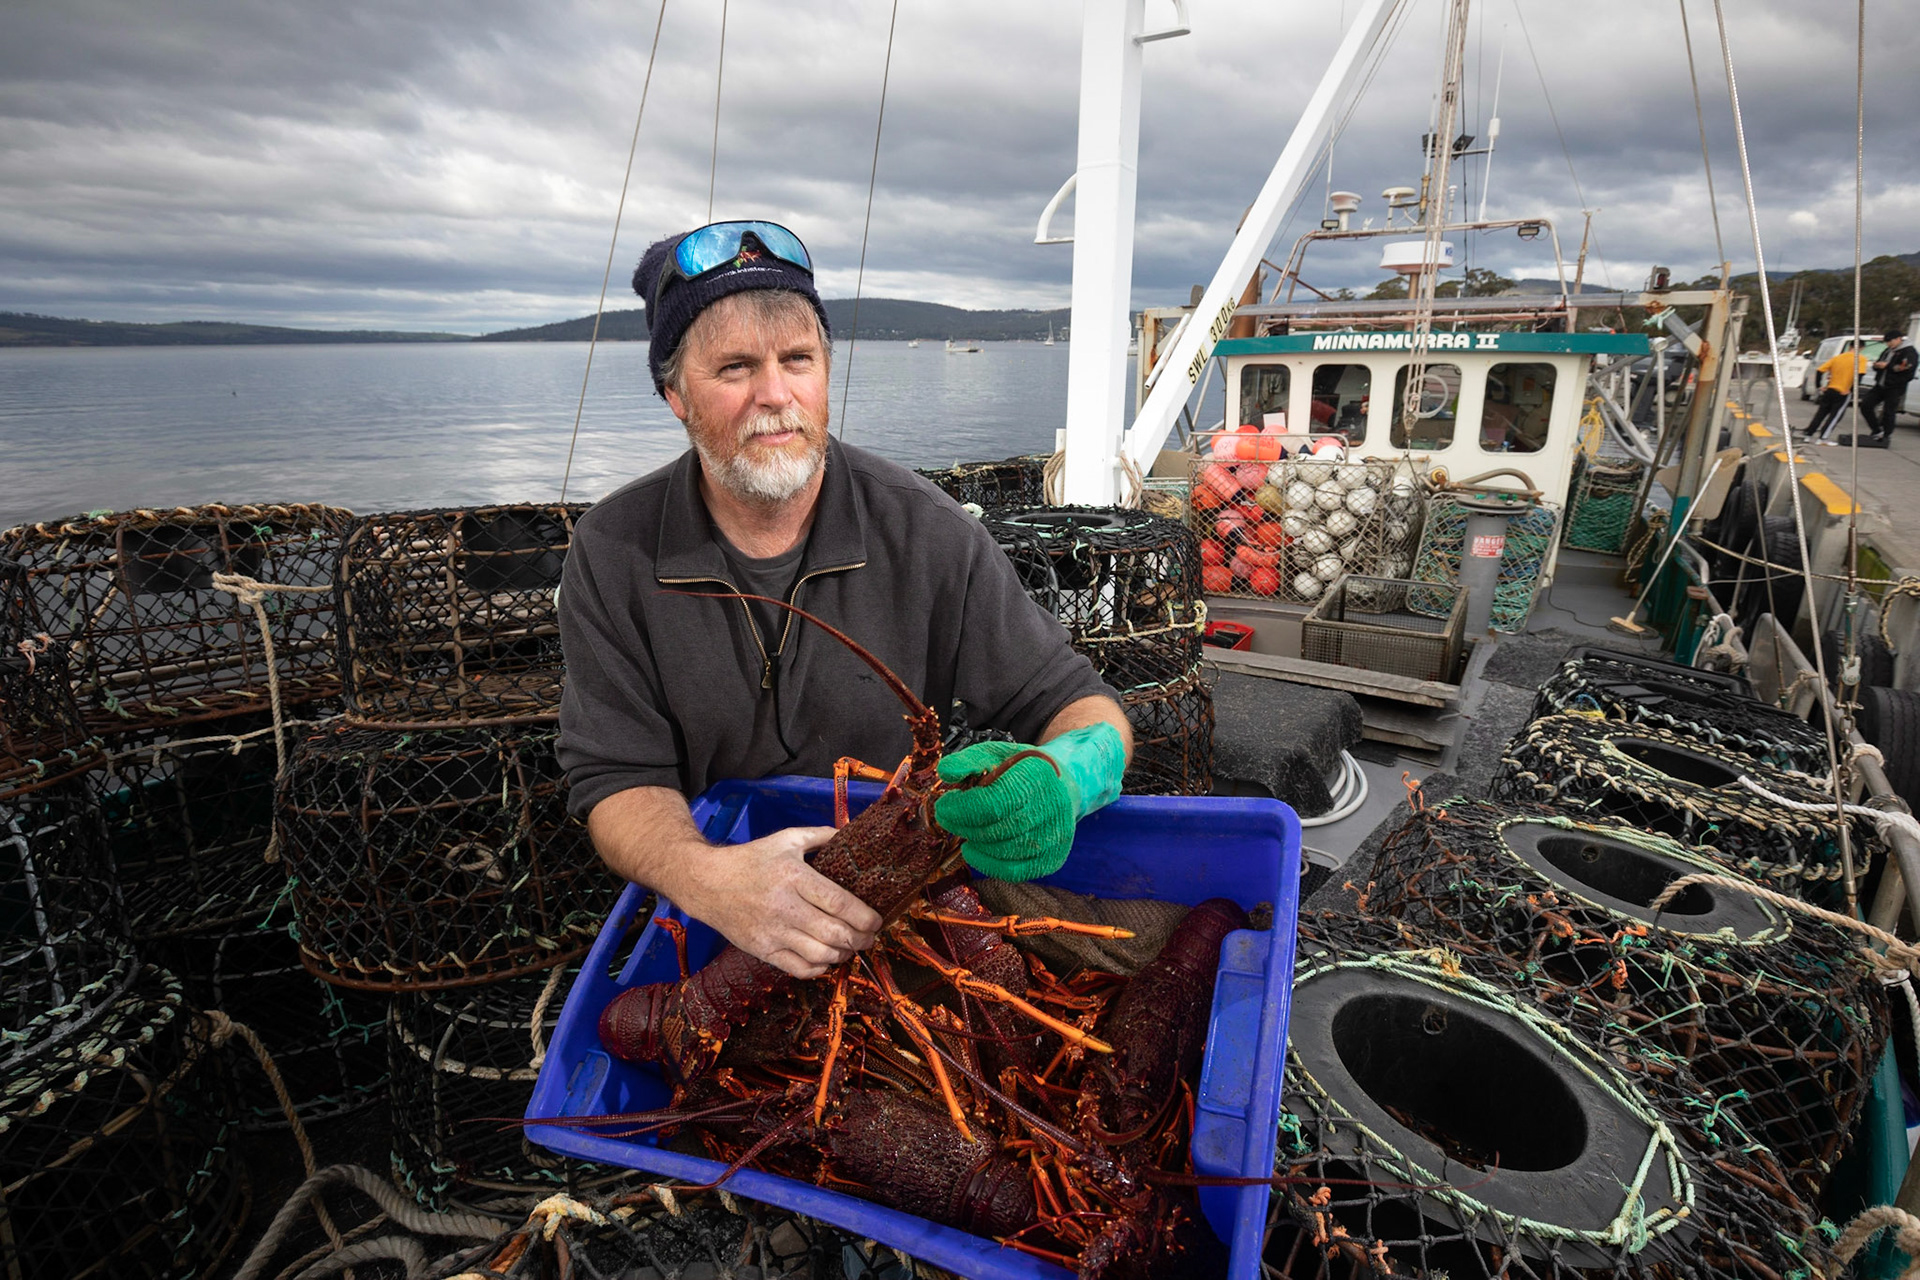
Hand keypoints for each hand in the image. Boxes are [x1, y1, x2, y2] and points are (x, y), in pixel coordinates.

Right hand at [674, 825, 881, 977]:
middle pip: (835, 933)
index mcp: (794, 877)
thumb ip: (820, 836)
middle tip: (869, 937)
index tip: (877, 920)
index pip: (839, 904)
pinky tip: (825, 959)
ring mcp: (772, 932)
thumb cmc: (750, 860)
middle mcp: (784, 907)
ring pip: (820, 954)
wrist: (706, 882)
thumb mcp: (785, 839)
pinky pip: (798, 969)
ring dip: (843, 954)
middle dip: (860, 939)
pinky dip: (819, 968)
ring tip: (850, 946)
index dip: (865, 917)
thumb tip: (850, 833)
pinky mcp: (762, 950)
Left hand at [933, 722, 1126, 881]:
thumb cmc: (1021, 769)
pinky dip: (987, 863)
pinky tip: (973, 849)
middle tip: (947, 818)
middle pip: (997, 829)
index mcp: (1038, 775)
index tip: (944, 805)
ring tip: (963, 829)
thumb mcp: (995, 754)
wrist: (1061, 785)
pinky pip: (1014, 871)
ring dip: (974, 842)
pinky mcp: (1053, 859)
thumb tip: (946, 774)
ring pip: (1003, 851)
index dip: (962, 809)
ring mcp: (1056, 836)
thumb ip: (968, 760)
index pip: (994, 802)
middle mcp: (1053, 807)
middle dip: (964, 826)